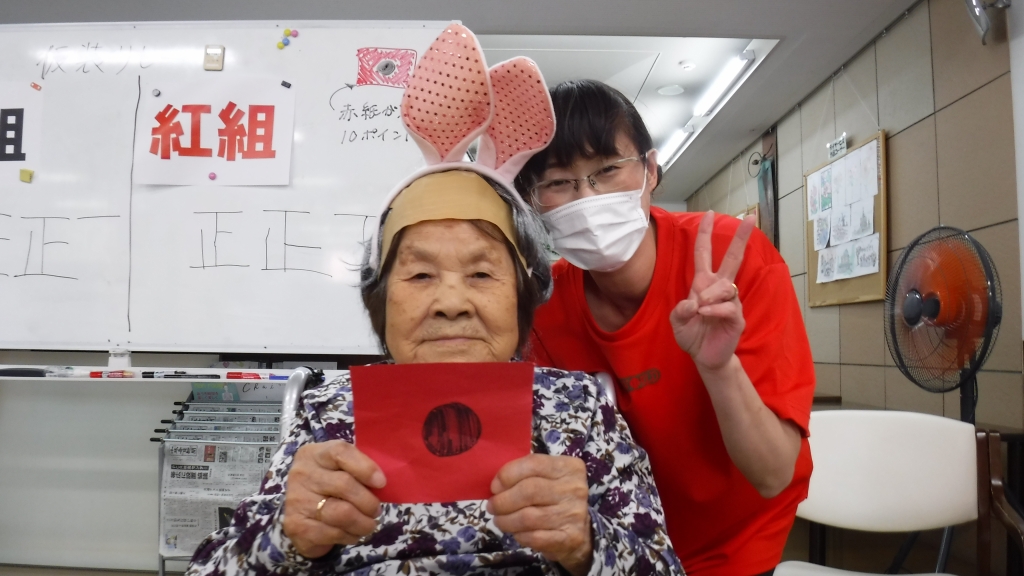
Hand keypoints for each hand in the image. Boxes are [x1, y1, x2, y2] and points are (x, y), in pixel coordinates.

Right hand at [281, 440, 385, 558]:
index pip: (340, 452)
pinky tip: (353, 533)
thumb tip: (381, 484)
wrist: (301, 513)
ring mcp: (297, 500)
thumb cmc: (328, 485)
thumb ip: (358, 469)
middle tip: (376, 510)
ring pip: (342, 513)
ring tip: (369, 524)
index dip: (365, 468)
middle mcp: (302, 474)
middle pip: (344, 485)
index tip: (381, 482)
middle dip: (368, 502)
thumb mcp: (340, 468)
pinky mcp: (297, 526)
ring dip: (363, 523)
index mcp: (314, 454)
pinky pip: (333, 533)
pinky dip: (350, 536)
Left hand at [488, 454, 591, 575]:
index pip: (533, 464)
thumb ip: (524, 474)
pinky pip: (535, 537)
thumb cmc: (554, 498)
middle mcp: (575, 488)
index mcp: (569, 467)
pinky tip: (516, 532)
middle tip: (492, 506)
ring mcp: (574, 514)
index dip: (508, 475)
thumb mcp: (546, 477)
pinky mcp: (570, 537)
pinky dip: (519, 535)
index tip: (494, 486)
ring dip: (506, 520)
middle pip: (528, 491)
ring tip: (499, 520)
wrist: (579, 530)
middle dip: (503, 500)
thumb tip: (496, 485)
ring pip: (528, 517)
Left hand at [670, 211, 755, 371]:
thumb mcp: (677, 321)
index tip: (710, 214)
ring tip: (699, 309)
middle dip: (740, 238)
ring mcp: (730, 302)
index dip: (706, 234)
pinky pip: (728, 307)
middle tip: (749, 217)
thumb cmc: (692, 335)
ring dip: (710, 295)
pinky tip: (704, 314)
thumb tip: (692, 302)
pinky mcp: (736, 318)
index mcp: (703, 283)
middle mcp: (719, 289)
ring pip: (725, 286)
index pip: (704, 253)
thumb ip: (679, 311)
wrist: (704, 357)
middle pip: (732, 258)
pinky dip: (714, 310)